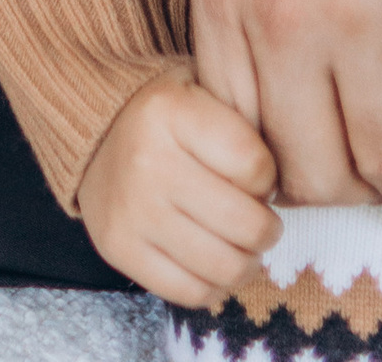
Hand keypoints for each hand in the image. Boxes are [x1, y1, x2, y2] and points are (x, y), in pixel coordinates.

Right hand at [75, 70, 281, 312]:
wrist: (95, 133)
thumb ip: (243, 125)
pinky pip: (189, 292)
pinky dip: (215, 287)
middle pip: (244, 223)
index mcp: (171, 111)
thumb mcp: (202, 90)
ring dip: (248, 263)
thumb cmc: (168, 116)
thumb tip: (286, 189)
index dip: (270, 177)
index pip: (254, 164)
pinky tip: (216, 266)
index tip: (260, 176)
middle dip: (267, 229)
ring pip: (222, 266)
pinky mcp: (119, 249)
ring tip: (245, 248)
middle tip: (264, 223)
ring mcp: (131, 211)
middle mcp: (148, 161)